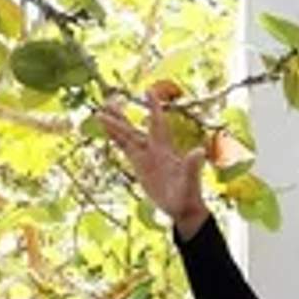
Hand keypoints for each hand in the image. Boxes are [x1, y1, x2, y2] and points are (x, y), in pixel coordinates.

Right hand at [94, 85, 210, 232]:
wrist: (183, 208)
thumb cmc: (188, 195)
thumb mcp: (190, 182)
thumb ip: (192, 166)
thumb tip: (199, 151)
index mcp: (165, 150)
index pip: (158, 123)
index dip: (154, 107)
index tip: (148, 90)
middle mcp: (154, 149)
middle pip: (134, 129)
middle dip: (121, 117)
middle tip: (108, 102)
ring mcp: (146, 157)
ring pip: (127, 137)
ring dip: (114, 126)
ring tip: (99, 113)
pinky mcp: (139, 166)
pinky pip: (125, 149)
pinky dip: (116, 140)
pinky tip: (107, 132)